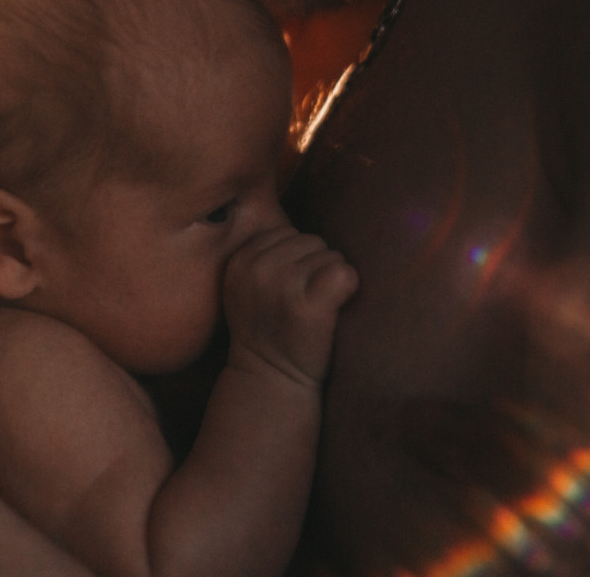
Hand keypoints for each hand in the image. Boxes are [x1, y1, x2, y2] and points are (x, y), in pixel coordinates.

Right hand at [221, 226, 357, 387]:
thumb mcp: (250, 286)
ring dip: (331, 280)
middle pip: (312, 240)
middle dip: (316, 267)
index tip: (290, 291)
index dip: (298, 260)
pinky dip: (349, 287)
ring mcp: (281, 286)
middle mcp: (256, 269)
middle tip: (305, 302)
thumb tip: (311, 207)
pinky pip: (344, 273)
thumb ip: (267, 253)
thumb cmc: (270, 331)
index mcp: (239, 260)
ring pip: (330, 255)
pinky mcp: (307, 307)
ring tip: (315, 309)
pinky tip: (335, 308)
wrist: (270, 383)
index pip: (288, 232)